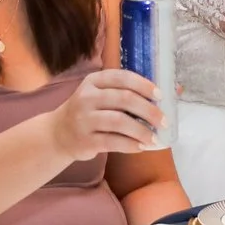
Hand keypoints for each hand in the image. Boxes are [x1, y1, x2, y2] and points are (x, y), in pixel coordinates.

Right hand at [46, 69, 163, 160]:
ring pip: (120, 122)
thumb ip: (124, 92)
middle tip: (164, 121)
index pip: (122, 78)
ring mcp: (84, 119)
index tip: (160, 95)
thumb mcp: (98, 94)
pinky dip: (131, 145)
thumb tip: (167, 93)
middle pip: (124, 99)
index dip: (144, 85)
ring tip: (154, 138)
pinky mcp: (85, 140)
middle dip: (149, 110)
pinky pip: (113, 142)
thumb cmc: (88, 112)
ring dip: (142, 131)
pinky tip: (141, 147)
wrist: (58, 134)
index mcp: (93, 81)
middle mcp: (87, 97)